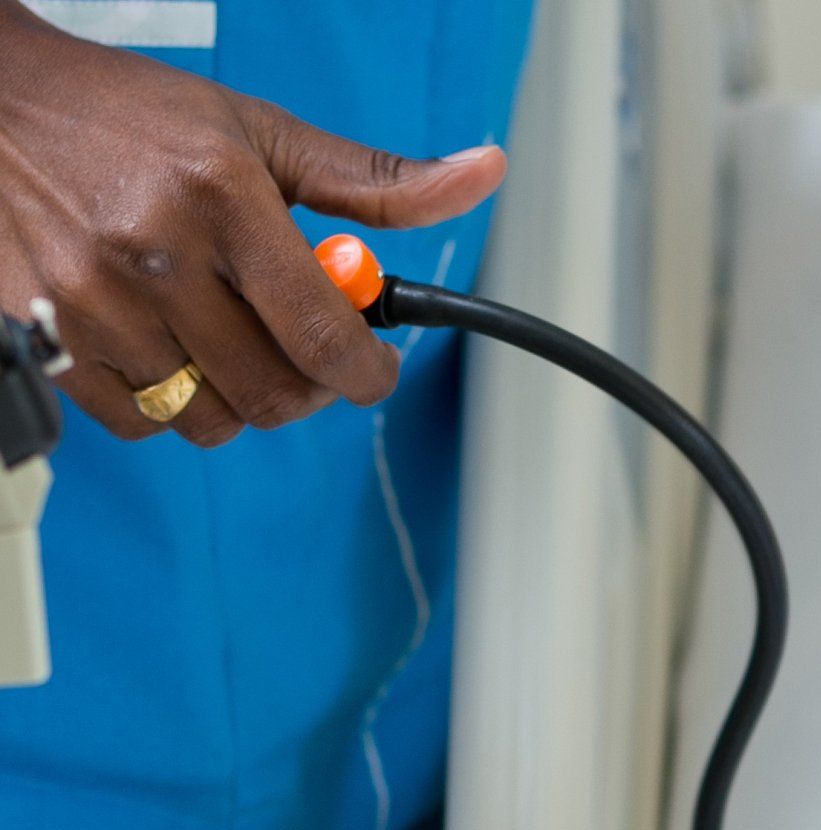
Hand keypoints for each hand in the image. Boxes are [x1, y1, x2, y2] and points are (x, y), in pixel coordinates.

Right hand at [0, 1, 506, 447]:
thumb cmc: (131, 118)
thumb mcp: (258, 133)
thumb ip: (373, 181)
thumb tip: (479, 178)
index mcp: (221, 199)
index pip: (326, 338)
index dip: (367, 373)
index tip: (371, 366)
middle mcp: (155, 254)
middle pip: (276, 395)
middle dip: (308, 387)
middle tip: (300, 350)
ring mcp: (94, 303)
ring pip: (212, 419)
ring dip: (238, 397)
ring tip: (224, 338)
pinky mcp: (44, 339)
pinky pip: (143, 424)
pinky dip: (169, 404)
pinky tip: (166, 348)